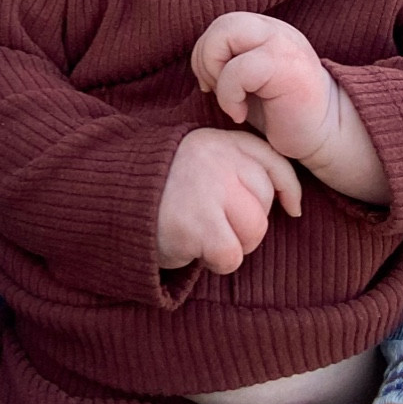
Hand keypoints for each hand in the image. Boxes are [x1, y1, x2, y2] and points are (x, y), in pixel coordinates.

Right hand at [156, 126, 301, 273]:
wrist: (109, 195)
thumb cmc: (159, 186)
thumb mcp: (200, 159)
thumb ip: (237, 167)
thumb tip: (291, 203)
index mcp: (220, 142)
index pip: (274, 163)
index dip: (288, 190)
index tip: (292, 209)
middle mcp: (219, 160)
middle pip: (263, 204)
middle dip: (245, 224)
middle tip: (212, 224)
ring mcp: (209, 190)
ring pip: (252, 232)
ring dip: (231, 244)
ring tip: (199, 234)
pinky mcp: (199, 224)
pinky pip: (231, 256)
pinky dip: (214, 261)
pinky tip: (191, 247)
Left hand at [192, 12, 389, 204]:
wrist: (327, 136)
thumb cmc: (284, 113)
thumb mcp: (251, 80)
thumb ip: (229, 60)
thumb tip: (198, 60)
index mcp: (266, 30)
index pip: (221, 25)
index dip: (206, 54)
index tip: (211, 85)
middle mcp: (275, 30)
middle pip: (220, 25)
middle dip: (205, 60)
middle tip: (216, 91)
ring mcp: (282, 44)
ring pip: (224, 35)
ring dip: (216, 73)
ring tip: (232, 101)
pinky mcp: (285, 67)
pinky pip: (237, 69)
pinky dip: (228, 95)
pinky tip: (242, 114)